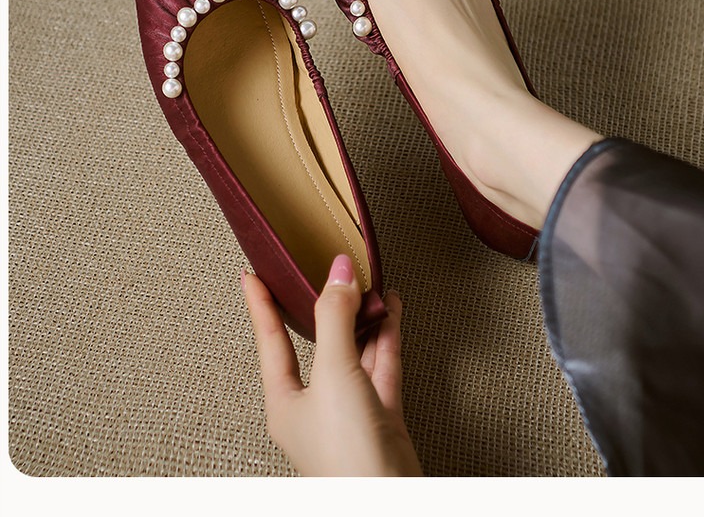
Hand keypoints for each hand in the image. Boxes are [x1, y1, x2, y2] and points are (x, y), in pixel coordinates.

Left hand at [241, 254, 422, 475]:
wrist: (390, 501)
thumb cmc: (347, 457)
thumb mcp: (334, 372)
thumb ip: (335, 317)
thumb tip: (338, 273)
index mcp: (285, 401)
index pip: (270, 340)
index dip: (261, 304)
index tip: (254, 275)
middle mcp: (315, 403)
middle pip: (317, 340)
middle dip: (325, 304)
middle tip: (325, 270)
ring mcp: (349, 408)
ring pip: (354, 349)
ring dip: (362, 315)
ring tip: (367, 281)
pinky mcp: (381, 413)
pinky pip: (382, 363)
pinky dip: (386, 333)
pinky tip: (389, 310)